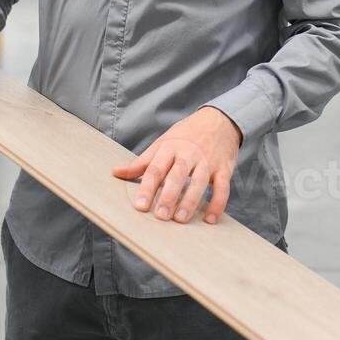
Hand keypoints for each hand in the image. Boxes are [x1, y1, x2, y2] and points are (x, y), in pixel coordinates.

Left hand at [112, 107, 240, 224]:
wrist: (219, 120)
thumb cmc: (185, 135)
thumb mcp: (162, 143)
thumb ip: (141, 162)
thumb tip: (115, 172)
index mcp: (170, 147)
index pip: (156, 169)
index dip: (147, 188)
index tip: (140, 206)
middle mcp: (189, 154)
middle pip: (178, 175)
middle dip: (169, 196)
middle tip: (161, 215)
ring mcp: (208, 161)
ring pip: (200, 181)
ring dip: (191, 201)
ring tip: (181, 219)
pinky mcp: (224, 168)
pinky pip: (223, 187)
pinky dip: (218, 203)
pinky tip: (210, 219)